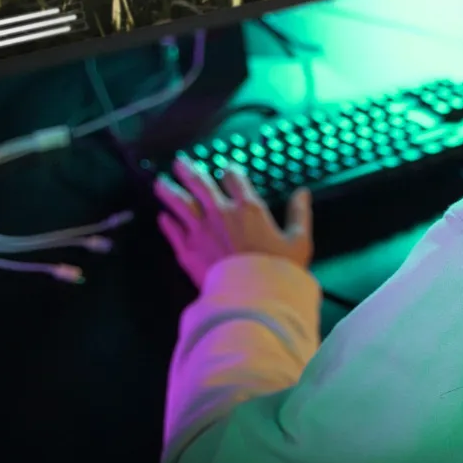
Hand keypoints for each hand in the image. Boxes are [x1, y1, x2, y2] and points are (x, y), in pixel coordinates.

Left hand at [155, 157, 313, 286]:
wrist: (252, 299)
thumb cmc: (278, 272)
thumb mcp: (299, 241)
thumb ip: (299, 214)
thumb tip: (302, 193)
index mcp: (248, 208)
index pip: (233, 178)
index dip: (229, 170)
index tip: (226, 169)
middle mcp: (221, 213)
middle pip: (200, 183)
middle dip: (189, 170)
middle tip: (180, 162)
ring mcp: (200, 231)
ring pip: (180, 203)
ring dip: (169, 190)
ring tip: (160, 182)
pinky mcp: (187, 250)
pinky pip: (173, 231)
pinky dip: (167, 223)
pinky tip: (163, 217)